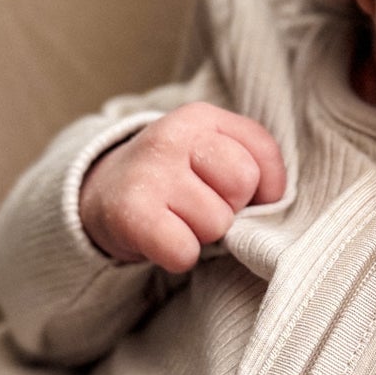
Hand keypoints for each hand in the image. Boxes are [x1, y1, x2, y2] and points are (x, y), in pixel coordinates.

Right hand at [79, 103, 285, 269]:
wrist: (102, 195)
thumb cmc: (173, 178)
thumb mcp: (209, 151)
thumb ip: (251, 161)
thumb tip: (273, 204)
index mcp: (200, 118)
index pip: (262, 150)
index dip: (264, 185)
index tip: (238, 194)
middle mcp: (171, 136)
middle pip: (243, 182)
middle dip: (231, 206)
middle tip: (201, 206)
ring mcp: (149, 173)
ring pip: (217, 222)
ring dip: (202, 234)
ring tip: (177, 220)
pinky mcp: (130, 214)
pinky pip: (185, 252)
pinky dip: (179, 256)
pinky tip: (162, 238)